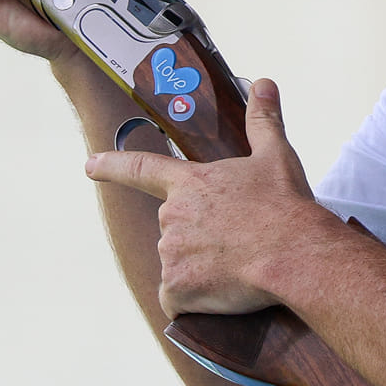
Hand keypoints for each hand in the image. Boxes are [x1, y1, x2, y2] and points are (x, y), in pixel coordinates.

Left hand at [83, 79, 340, 316]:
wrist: (295, 255)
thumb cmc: (285, 206)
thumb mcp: (276, 157)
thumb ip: (262, 120)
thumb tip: (264, 83)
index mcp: (189, 184)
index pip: (140, 167)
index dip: (112, 165)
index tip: (89, 165)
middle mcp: (172, 216)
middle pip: (174, 229)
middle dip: (198, 238)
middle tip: (236, 242)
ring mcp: (171, 253)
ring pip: (178, 264)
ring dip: (199, 270)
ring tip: (237, 267)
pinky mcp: (178, 288)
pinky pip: (177, 300)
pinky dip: (193, 302)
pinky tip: (220, 296)